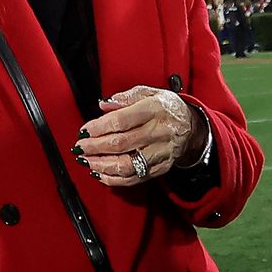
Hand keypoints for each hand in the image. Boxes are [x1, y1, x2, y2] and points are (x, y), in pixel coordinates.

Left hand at [72, 86, 208, 186]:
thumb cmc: (166, 108)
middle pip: (121, 144)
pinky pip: (135, 178)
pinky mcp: (161, 168)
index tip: (84, 130)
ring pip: (128, 165)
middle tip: (79, 148)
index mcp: (154, 110)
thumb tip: (103, 105)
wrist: (192, 127)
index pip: (122, 121)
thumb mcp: (149, 92)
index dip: (99, 127)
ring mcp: (160, 153)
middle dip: (96, 147)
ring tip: (87, 162)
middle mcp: (158, 132)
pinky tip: (101, 174)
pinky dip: (115, 179)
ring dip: (103, 165)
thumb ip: (125, 97)